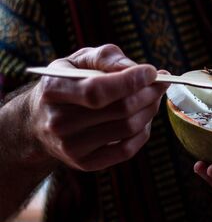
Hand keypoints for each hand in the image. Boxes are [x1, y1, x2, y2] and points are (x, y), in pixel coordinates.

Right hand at [27, 44, 168, 170]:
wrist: (41, 121)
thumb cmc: (68, 83)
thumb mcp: (78, 61)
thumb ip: (106, 58)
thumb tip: (135, 69)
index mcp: (54, 90)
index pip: (98, 91)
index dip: (131, 81)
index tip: (153, 72)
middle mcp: (59, 122)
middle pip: (120, 110)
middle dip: (148, 94)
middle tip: (161, 84)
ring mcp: (72, 147)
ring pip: (128, 129)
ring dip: (150, 110)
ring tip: (153, 97)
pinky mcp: (86, 163)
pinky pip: (127, 150)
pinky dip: (143, 132)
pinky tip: (144, 118)